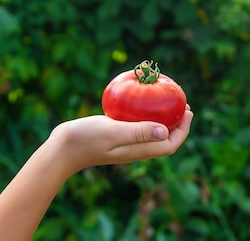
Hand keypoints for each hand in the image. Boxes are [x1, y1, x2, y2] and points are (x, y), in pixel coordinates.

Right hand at [46, 105, 193, 173]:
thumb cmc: (86, 140)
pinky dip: (143, 112)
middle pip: (165, 138)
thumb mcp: (113, 132)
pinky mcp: (116, 135)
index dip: (184, 130)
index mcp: (140, 150)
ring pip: (152, 130)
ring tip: (166, 99)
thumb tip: (166, 131)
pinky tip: (139, 98)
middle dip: (178, 122)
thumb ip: (138, 132)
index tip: (189, 111)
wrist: (61, 148)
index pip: (170, 144)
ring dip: (162, 117)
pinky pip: (136, 124)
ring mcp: (126, 142)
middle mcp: (136, 148)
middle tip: (183, 102)